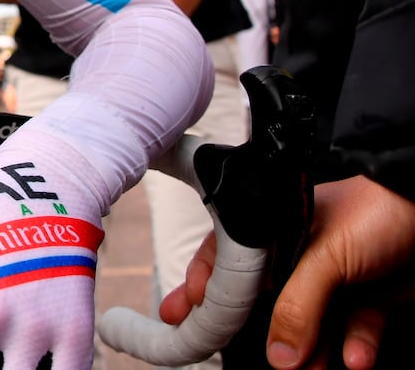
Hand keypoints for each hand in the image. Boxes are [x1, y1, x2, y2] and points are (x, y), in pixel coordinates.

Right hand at [159, 175, 414, 368]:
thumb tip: (278, 354)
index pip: (230, 257)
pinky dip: (353, 348)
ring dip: (311, 351)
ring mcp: (336, 277)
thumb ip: (298, 306)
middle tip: (218, 342)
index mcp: (278, 229)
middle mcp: (302, 253)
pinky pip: (352, 332)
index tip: (185, 311)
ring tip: (310, 368)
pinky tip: (354, 356)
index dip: (208, 283)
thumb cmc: (380, 211)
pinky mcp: (370, 298)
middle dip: (248, 325)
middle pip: (264, 296)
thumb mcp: (327, 256)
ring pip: (310, 324)